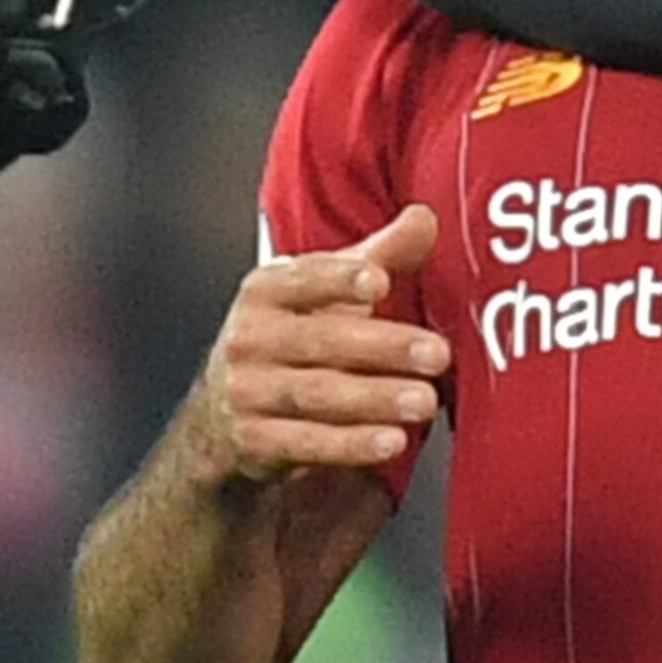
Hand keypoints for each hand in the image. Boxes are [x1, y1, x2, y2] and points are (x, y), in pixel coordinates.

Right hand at [188, 207, 447, 481]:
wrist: (224, 409)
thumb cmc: (289, 337)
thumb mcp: (325, 294)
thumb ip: (378, 256)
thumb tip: (425, 218)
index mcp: (266, 292)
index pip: (304, 279)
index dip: (340, 279)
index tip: (379, 281)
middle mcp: (250, 338)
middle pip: (322, 340)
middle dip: (384, 347)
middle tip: (436, 354)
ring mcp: (248, 391)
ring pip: (317, 393)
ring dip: (375, 399)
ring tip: (424, 401)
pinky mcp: (255, 440)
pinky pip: (307, 442)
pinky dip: (351, 444)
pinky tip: (390, 441)